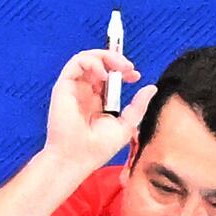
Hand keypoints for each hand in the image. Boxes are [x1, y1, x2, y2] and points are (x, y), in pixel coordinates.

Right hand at [40, 45, 143, 172]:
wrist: (77, 158)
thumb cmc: (97, 148)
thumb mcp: (126, 125)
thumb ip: (138, 106)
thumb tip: (151, 88)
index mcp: (97, 100)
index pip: (109, 75)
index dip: (123, 70)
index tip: (135, 76)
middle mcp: (85, 91)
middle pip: (99, 62)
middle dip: (116, 59)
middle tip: (129, 68)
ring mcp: (74, 88)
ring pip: (87, 58)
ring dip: (105, 57)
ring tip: (119, 68)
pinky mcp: (64, 87)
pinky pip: (76, 63)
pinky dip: (92, 62)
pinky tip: (103, 75)